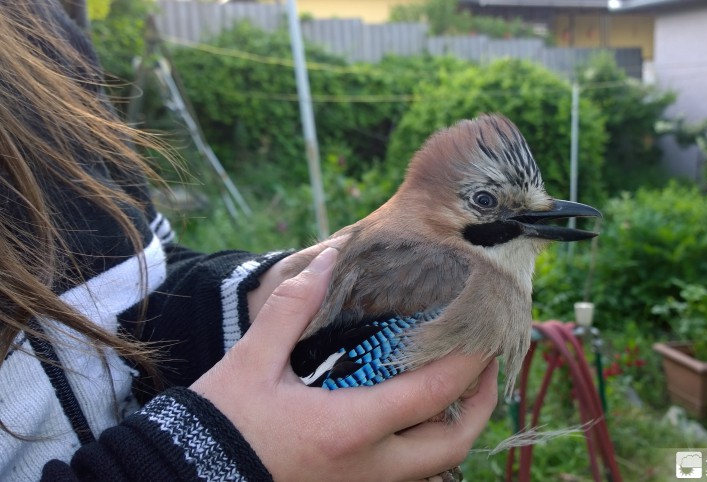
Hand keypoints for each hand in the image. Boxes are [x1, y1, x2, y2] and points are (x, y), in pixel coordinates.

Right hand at [191, 247, 498, 481]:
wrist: (187, 478)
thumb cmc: (221, 423)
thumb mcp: (252, 361)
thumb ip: (293, 307)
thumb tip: (329, 260)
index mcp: (349, 428)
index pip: (431, 393)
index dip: (467, 361)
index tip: (484, 332)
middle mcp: (368, 468)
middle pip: (453, 444)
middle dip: (480, 403)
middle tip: (485, 365)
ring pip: (437, 467)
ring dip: (456, 426)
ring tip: (458, 387)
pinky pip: (408, 474)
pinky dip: (426, 445)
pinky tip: (413, 415)